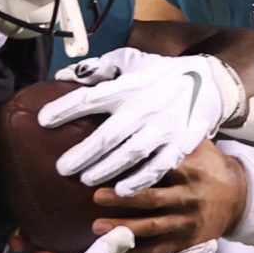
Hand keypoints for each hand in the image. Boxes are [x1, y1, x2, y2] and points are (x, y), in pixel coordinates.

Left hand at [39, 48, 240, 196]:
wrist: (210, 83)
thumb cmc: (162, 74)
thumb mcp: (133, 61)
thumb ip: (100, 69)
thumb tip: (65, 76)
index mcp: (131, 85)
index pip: (92, 98)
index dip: (65, 108)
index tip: (43, 121)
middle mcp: (146, 107)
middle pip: (108, 134)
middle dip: (83, 153)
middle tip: (62, 168)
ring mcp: (165, 128)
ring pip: (131, 154)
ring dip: (106, 170)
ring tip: (86, 181)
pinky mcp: (181, 144)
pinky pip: (159, 167)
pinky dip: (140, 180)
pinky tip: (122, 191)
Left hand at [91, 139, 247, 252]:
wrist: (240, 199)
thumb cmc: (209, 165)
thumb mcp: (197, 143)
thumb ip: (174, 131)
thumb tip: (142, 107)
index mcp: (190, 170)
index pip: (159, 167)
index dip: (134, 166)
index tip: (108, 163)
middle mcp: (189, 197)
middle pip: (152, 198)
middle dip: (123, 200)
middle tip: (96, 196)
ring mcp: (187, 222)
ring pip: (153, 228)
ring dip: (124, 228)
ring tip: (97, 227)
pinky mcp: (185, 242)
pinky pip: (157, 251)